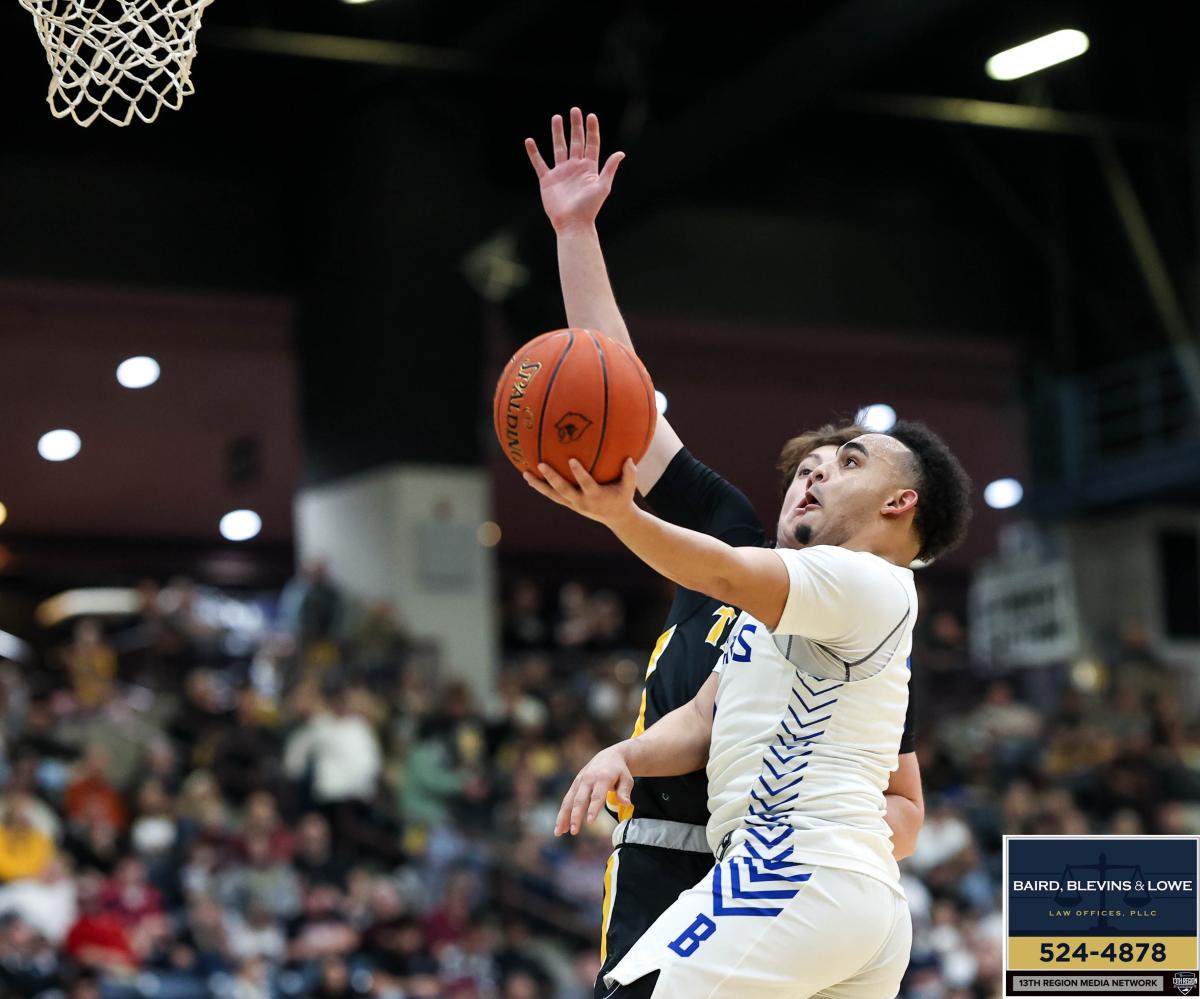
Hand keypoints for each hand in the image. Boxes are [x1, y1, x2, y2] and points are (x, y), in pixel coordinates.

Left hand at [523, 458, 637, 526]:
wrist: (617, 519)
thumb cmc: (623, 498)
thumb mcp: (629, 488)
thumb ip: (630, 473)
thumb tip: (630, 458)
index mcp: (596, 496)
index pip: (586, 484)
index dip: (579, 473)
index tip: (571, 460)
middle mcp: (581, 502)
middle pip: (563, 490)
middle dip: (551, 478)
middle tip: (541, 465)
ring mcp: (573, 504)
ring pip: (553, 495)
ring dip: (539, 485)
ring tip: (525, 474)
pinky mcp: (569, 504)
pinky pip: (552, 495)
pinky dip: (541, 487)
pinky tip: (530, 477)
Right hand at [525, 107, 624, 232]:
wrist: (572, 224)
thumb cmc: (589, 208)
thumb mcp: (603, 187)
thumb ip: (609, 168)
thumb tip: (621, 153)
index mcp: (589, 168)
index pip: (591, 144)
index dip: (591, 130)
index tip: (590, 115)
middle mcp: (575, 168)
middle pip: (575, 142)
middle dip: (575, 126)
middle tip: (574, 110)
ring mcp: (561, 173)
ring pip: (558, 148)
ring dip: (557, 133)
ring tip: (556, 118)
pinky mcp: (548, 180)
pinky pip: (539, 163)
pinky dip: (534, 153)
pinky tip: (529, 141)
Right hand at [555, 742, 634, 835]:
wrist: (609, 756)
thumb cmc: (620, 771)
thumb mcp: (627, 779)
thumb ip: (625, 791)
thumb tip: (625, 803)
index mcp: (602, 777)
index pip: (597, 795)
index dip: (593, 808)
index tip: (590, 822)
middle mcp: (588, 779)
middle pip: (580, 799)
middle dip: (576, 815)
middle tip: (574, 831)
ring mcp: (579, 782)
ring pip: (569, 800)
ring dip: (563, 816)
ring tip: (559, 832)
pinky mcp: (574, 785)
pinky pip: (567, 800)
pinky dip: (562, 813)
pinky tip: (560, 827)